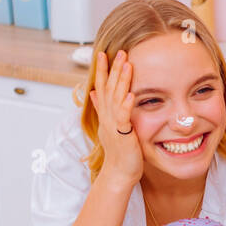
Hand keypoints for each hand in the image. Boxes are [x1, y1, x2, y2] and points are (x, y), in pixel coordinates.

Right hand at [89, 49, 142, 187]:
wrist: (118, 173)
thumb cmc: (119, 152)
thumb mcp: (110, 126)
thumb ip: (102, 108)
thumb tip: (93, 93)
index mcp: (105, 114)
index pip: (101, 87)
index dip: (102, 70)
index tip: (103, 53)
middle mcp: (106, 117)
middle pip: (107, 88)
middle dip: (112, 69)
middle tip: (118, 51)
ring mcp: (113, 125)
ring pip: (116, 98)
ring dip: (121, 80)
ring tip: (126, 64)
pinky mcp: (122, 134)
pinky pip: (124, 117)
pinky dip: (127, 105)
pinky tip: (132, 94)